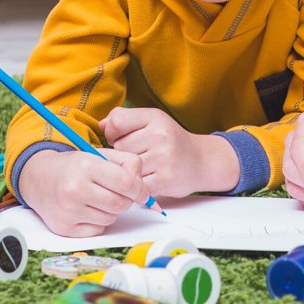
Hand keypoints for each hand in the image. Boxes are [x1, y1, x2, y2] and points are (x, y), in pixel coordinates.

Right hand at [18, 148, 148, 237]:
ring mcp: (68, 211)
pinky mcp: (64, 228)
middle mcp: (75, 189)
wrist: (38, 178)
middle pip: (120, 204)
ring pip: (111, 218)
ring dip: (111, 211)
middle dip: (125, 200)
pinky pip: (98, 230)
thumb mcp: (101, 155)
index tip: (142, 193)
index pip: (126, 183)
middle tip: (116, 193)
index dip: (140, 190)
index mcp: (86, 166)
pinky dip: (98, 222)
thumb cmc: (75, 166)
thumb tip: (143, 189)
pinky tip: (87, 210)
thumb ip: (128, 163)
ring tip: (97, 199)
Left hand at [101, 107, 239, 195]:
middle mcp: (160, 135)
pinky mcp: (165, 179)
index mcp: (155, 117)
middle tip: (140, 154)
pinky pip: (136, 184)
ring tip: (144, 167)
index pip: (116, 122)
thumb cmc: (171, 141)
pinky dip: (137, 186)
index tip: (120, 138)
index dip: (112, 133)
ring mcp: (163, 158)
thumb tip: (101, 125)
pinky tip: (147, 179)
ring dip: (130, 171)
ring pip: (126, 166)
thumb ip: (126, 119)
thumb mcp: (153, 121)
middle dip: (123, 153)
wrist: (202, 161)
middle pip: (119, 147)